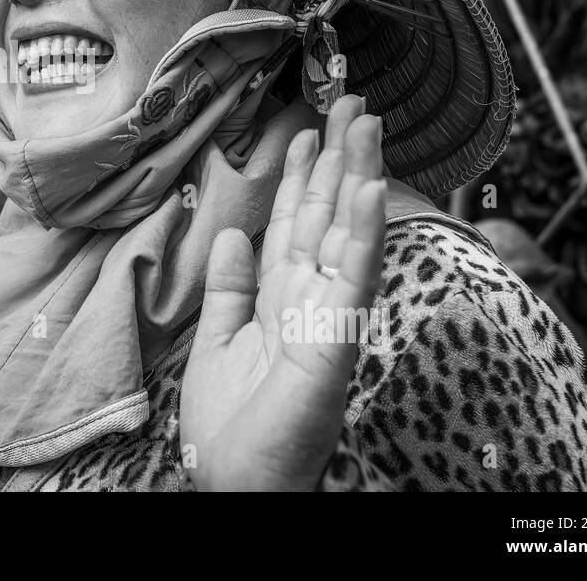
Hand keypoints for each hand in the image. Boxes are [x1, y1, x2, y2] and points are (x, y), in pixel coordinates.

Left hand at [180, 94, 385, 490]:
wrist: (236, 485)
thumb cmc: (230, 430)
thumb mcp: (217, 344)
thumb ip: (228, 290)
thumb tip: (230, 232)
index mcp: (279, 300)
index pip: (292, 225)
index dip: (299, 176)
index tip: (307, 130)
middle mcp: (309, 299)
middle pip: (324, 215)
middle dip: (337, 157)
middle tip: (350, 100)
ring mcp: (327, 317)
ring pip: (346, 232)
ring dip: (357, 174)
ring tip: (365, 120)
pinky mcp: (336, 339)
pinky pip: (352, 276)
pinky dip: (362, 230)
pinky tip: (369, 186)